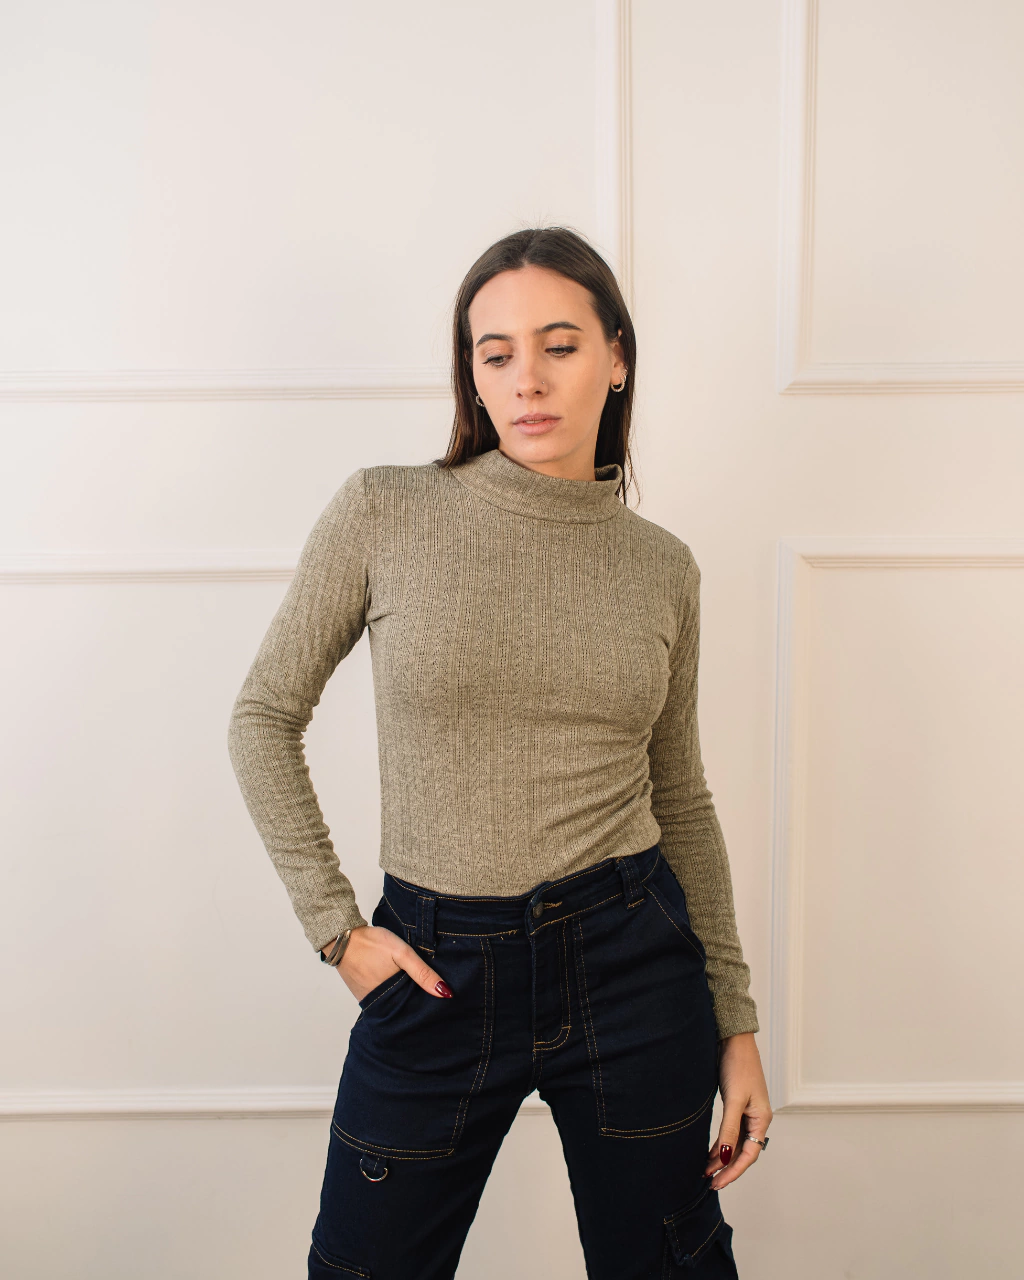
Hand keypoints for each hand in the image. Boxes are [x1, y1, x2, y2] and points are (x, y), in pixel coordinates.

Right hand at [334, 925, 452, 1001]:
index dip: (427, 1004)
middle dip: (415, 1001)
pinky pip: (380, 997)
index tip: (440, 1000)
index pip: (414, 1010)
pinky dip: (389, 991)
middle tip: (429, 990)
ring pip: (392, 1002)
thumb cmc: (372, 944)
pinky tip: (397, 981)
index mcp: (390, 998)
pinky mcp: (362, 993)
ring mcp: (368, 1000)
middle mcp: (378, 1004)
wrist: (343, 937)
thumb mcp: (402, 954)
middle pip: (403, 1007)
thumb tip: (445, 992)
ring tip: (414, 985)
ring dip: (402, 996)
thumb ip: (422, 973)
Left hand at [704, 1031, 772, 1189]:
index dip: (734, 1170)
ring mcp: (746, 1113)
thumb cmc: (738, 1066)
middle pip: (743, 1151)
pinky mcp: (736, 1106)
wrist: (733, 1041)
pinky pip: (730, 1132)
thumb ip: (730, 1129)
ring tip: (706, 1170)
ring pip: (736, 1143)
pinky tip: (710, 1153)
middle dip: (727, 1168)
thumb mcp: (734, 1100)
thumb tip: (726, 1156)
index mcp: (762, 1118)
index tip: (719, 1182)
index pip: (749, 1154)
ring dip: (722, 1157)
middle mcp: (757, 1119)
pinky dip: (721, 1144)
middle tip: (711, 1182)